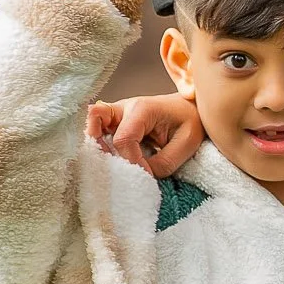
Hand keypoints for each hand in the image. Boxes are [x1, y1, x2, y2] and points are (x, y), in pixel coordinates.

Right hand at [86, 94, 203, 176]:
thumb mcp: (186, 144)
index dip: (131, 162)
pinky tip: (113, 159)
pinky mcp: (115, 121)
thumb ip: (164, 163)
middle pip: (95, 120)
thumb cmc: (190, 122)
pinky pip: (98, 130)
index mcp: (143, 109)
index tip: (145, 176)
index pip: (124, 139)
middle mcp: (124, 107)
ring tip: (112, 163)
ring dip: (98, 145)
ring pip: (92, 123)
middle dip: (102, 147)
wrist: (191, 109)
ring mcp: (117, 113)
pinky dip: (101, 145)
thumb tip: (142, 176)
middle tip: (117, 167)